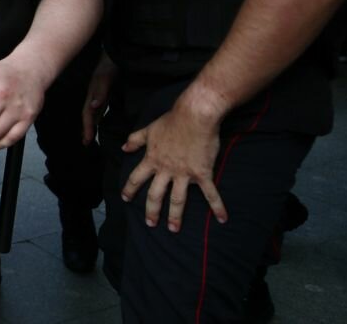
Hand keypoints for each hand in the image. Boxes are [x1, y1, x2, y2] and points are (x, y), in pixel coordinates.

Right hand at [82, 52, 116, 144]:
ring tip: (89, 136)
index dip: (86, 127)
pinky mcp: (105, 92)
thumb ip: (100, 92)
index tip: (87, 141)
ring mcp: (99, 94)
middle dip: (86, 128)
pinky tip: (99, 121)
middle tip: (85, 143)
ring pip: (92, 113)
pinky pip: (99, 108)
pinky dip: (97, 117)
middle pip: (88, 115)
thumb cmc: (110, 66)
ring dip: (91, 124)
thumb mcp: (105, 78)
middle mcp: (94, 96)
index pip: (87, 114)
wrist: (115, 54)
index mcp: (92, 94)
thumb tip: (93, 107)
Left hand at [120, 95, 226, 231]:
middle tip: (150, 224)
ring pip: (177, 199)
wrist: (195, 116)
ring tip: (173, 229)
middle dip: (151, 211)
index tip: (125, 199)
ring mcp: (184, 173)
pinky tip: (222, 219)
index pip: (136, 177)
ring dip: (175, 216)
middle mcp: (166, 169)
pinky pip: (210, 193)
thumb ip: (135, 139)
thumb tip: (123, 147)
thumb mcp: (149, 129)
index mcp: (152, 159)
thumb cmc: (172, 120)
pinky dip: (217, 206)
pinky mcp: (202, 173)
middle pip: (155, 194)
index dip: (130, 189)